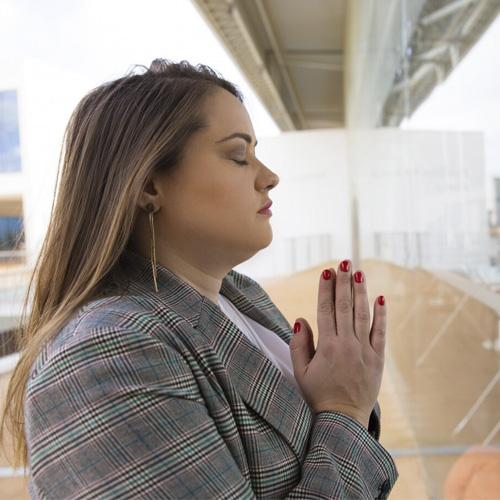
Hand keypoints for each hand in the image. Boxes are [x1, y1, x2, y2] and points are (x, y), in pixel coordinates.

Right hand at [289, 260, 385, 427]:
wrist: (343, 421)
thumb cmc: (318, 395)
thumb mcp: (300, 372)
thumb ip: (299, 344)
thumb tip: (300, 319)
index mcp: (327, 347)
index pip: (325, 310)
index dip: (326, 289)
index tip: (326, 271)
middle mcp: (347, 345)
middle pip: (345, 307)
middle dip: (344, 282)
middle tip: (344, 262)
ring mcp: (365, 351)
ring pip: (363, 315)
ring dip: (361, 292)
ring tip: (359, 272)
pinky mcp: (378, 360)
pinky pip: (381, 333)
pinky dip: (381, 315)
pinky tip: (380, 298)